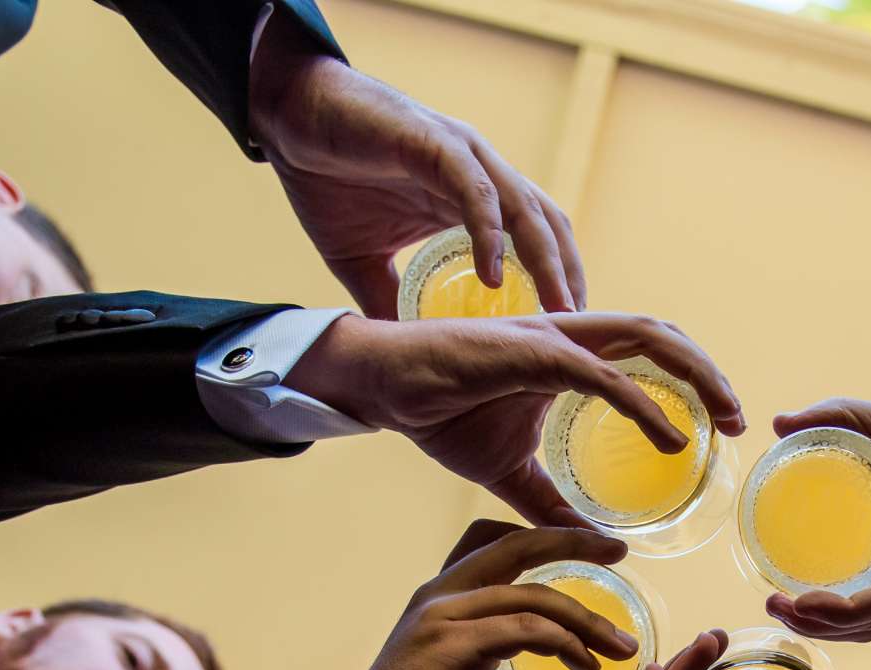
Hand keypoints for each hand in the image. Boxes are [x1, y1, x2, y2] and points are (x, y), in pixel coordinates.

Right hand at [245, 18, 584, 314]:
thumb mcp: (360, 259)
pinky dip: (488, 231)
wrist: (289, 117)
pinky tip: (491, 274)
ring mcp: (461, 155)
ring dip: (544, 261)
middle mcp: (479, 174)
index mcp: (472, 199)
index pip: (536, 242)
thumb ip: (385, 299)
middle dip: (567, 278)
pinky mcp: (434, 143)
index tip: (569, 337)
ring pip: (522, 208)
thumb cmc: (327, 179)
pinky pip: (474, 189)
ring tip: (557, 309)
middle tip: (580, 332)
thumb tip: (397, 350)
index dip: (558, 284)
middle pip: (545, 227)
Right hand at [273, 521, 636, 669]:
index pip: (497, 544)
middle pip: (516, 547)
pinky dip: (560, 642)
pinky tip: (584, 664)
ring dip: (584, 620)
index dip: (545, 536)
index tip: (594, 548)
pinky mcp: (447, 650)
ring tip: (620, 649)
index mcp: (448, 603)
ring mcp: (442, 620)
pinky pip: (518, 631)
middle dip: (572, 542)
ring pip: (529, 597)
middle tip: (619, 554)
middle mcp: (442, 598)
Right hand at [289, 313, 743, 525]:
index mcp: (570, 356)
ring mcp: (552, 340)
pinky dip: (643, 405)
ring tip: (722, 418)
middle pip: (660, 336)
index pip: (647, 353)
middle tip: (738, 420)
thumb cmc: (440, 414)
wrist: (383, 389)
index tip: (722, 423)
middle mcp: (570, 338)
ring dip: (694, 375)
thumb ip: (551, 507)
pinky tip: (671, 439)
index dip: (691, 378)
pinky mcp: (529, 354)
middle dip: (707, 372)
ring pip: (644, 339)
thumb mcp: (511, 474)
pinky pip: (601, 376)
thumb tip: (591, 546)